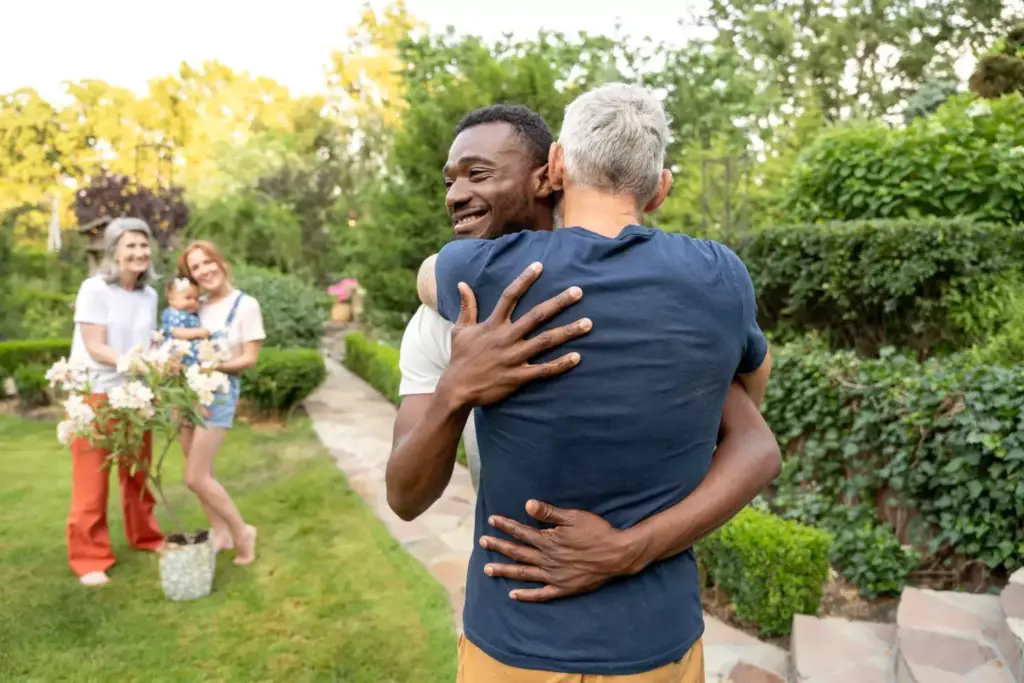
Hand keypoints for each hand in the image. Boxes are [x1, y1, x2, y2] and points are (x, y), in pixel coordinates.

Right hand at [437, 262, 591, 408]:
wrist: (457, 389)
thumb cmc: (460, 358)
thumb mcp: (459, 330)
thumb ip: (466, 306)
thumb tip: (462, 283)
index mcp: (493, 325)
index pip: (509, 296)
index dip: (524, 280)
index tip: (539, 266)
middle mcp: (506, 338)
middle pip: (536, 316)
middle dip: (558, 303)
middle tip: (578, 291)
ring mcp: (514, 358)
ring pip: (545, 341)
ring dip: (568, 332)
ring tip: (588, 323)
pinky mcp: (518, 377)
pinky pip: (543, 370)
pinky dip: (561, 364)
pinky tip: (578, 357)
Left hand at [479, 500, 644, 601]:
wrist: (618, 555)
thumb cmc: (597, 532)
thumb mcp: (574, 517)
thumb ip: (549, 512)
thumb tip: (527, 504)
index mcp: (548, 540)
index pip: (521, 531)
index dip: (505, 525)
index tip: (491, 520)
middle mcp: (547, 559)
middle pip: (517, 552)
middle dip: (499, 546)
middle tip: (482, 542)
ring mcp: (554, 576)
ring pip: (523, 573)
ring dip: (505, 571)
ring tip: (487, 569)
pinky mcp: (563, 588)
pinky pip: (541, 594)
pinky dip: (526, 595)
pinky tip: (513, 594)